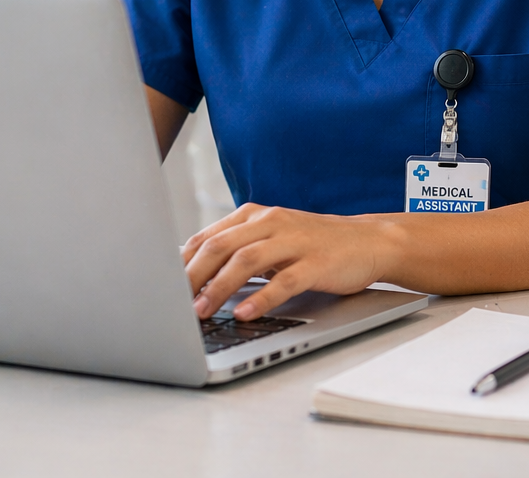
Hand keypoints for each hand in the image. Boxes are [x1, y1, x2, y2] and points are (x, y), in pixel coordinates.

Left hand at [181, 203, 390, 319]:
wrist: (369, 241)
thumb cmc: (314, 245)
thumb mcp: (272, 240)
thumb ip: (237, 250)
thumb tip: (189, 278)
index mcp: (256, 216)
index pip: (207, 237)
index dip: (180, 264)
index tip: (159, 289)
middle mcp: (272, 222)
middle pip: (220, 246)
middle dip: (191, 277)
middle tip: (171, 304)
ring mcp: (296, 240)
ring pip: (246, 260)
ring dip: (219, 288)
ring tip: (201, 312)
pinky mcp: (317, 262)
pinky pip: (284, 280)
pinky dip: (261, 298)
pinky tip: (245, 313)